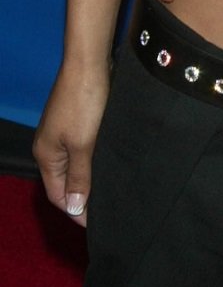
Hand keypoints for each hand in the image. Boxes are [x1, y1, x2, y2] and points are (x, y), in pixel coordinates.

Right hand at [33, 61, 111, 226]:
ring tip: (111, 191)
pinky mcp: (77, 120)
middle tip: (108, 211)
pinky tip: (110, 164)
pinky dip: (94, 161)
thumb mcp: (83, 145)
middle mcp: (51, 145)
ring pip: (76, 165)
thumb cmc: (84, 103)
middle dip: (82, 197)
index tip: (97, 224)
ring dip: (91, 179)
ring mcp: (63, 132)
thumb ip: (78, 177)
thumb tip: (72, 207)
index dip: (75, 211)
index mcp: (46, 155)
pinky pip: (83, 150)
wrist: (89, 62)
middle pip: (65, 181)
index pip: (57, 195)